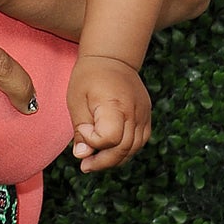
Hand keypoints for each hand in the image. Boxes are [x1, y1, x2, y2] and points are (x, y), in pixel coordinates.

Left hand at [68, 53, 151, 170]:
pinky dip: (126, 150)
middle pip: (124, 149)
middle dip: (103, 162)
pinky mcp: (147, 117)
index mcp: (115, 104)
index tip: (82, 128)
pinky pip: (140, 141)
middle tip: (85, 166)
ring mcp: (144, 115)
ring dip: (115, 159)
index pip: (110, 138)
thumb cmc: (90, 77)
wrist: (112, 58)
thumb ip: (80, 130)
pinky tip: (111, 151)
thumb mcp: (76, 100)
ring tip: (96, 161)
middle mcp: (134, 112)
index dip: (94, 141)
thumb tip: (82, 156)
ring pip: (134, 149)